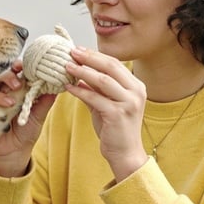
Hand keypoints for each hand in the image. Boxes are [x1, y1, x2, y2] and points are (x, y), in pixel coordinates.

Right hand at [0, 60, 56, 177]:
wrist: (14, 152)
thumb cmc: (26, 133)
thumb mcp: (39, 115)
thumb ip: (45, 101)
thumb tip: (56, 86)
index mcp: (18, 90)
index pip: (19, 73)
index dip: (24, 66)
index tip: (31, 63)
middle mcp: (4, 91)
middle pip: (5, 73)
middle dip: (13, 71)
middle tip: (21, 72)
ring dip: (5, 81)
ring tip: (17, 88)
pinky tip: (8, 102)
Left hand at [62, 46, 148, 181]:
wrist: (125, 154)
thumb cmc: (116, 130)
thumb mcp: (106, 104)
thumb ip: (96, 90)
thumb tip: (79, 74)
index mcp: (136, 86)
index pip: (114, 64)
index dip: (95, 55)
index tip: (79, 50)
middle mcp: (136, 92)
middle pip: (110, 67)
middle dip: (89, 58)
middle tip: (72, 52)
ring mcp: (129, 103)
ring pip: (103, 80)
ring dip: (83, 71)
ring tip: (67, 66)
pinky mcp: (118, 114)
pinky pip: (95, 98)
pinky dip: (80, 91)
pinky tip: (68, 87)